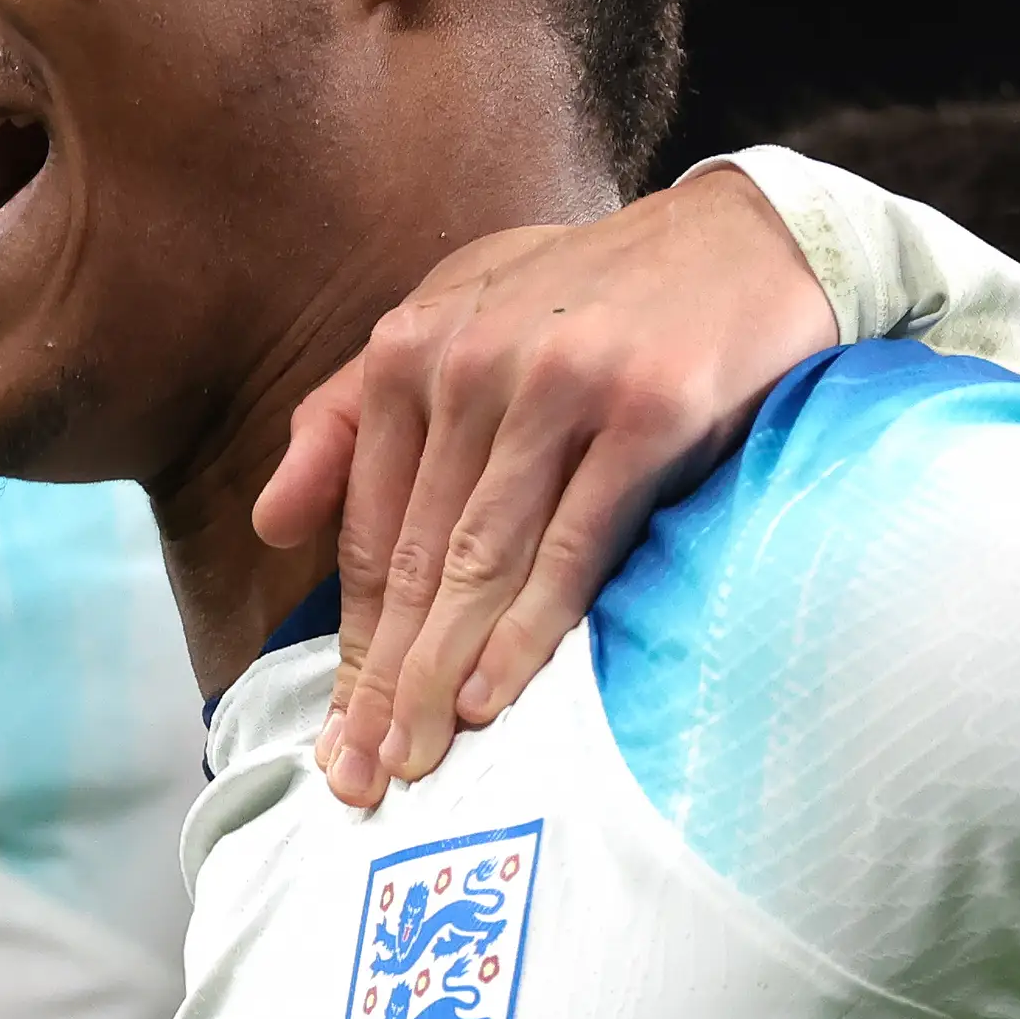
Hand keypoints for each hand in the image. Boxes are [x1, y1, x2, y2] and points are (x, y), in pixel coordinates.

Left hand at [256, 163, 837, 808]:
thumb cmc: (593, 299)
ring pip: (482, 560)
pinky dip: (530, 629)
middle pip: (416, 556)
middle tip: (361, 779)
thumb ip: (352, 417)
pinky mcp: (647, 412)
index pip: (368, 526)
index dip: (353, 640)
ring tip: (414, 762)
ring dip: (441, 674)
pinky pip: (573, 545)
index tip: (336, 733)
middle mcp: (472, 364)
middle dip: (384, 680)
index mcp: (410, 349)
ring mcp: (559, 387)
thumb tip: (268, 522)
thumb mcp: (457, 322)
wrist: (750, 239)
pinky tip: (493, 697)